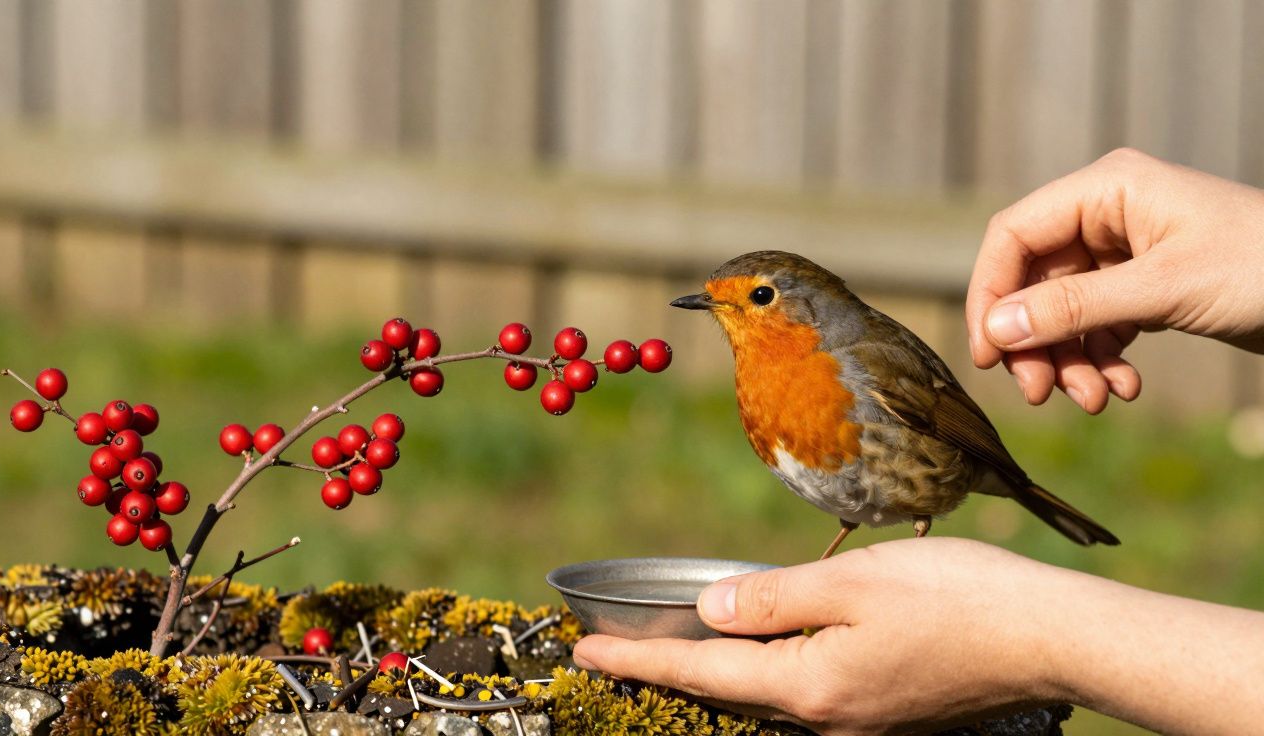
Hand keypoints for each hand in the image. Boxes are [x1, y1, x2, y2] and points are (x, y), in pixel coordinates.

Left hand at [573, 538, 1065, 733]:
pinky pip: (801, 690)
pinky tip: (754, 645)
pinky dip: (763, 668)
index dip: (639, 659)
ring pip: (763, 693)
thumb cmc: (957, 598)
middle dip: (665, 668)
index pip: (701, 672)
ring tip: (668, 647)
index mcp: (810, 685)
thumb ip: (773, 597)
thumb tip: (713, 608)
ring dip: (712, 670)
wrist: (1048, 637)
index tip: (584, 654)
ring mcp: (857, 719)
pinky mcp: (881, 709)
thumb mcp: (852, 583)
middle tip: (612, 649)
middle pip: (726, 691)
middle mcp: (826, 716)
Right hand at [966, 148, 1263, 413]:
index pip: (1014, 236)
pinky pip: (1099, 325)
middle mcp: (1108, 214)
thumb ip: (1073, 309)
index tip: (989, 356)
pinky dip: (1103, 360)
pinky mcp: (1146, 285)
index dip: (990, 294)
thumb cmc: (1262, 270)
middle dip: (1036, 342)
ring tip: (1095, 401)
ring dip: (1070, 361)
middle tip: (1040, 394)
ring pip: (1064, 311)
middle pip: (1035, 281)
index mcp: (1106, 188)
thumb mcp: (1162, 290)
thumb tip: (995, 331)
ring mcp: (1126, 251)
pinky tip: (1125, 388)